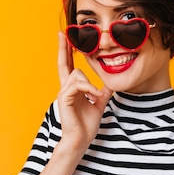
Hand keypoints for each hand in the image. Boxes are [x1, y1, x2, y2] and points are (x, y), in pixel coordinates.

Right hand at [55, 32, 112, 150]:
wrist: (80, 140)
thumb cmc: (87, 125)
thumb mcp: (99, 104)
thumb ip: (102, 92)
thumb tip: (110, 84)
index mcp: (73, 89)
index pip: (69, 66)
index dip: (68, 53)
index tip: (67, 39)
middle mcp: (66, 88)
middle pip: (64, 63)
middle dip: (64, 48)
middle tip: (63, 34)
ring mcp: (64, 93)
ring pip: (77, 74)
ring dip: (90, 84)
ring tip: (97, 96)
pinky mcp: (64, 99)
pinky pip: (78, 85)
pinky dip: (89, 89)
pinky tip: (95, 97)